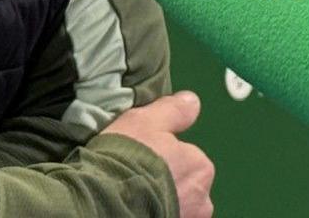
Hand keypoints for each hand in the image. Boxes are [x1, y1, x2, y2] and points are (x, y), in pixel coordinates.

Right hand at [100, 91, 214, 216]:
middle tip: (137, 175)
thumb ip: (173, 111)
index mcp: (201, 166)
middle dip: (167, 181)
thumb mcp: (146, 121)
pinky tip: (134, 208)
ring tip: (132, 194)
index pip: (188, 156)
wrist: (106, 203)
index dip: (164, 154)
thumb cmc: (127, 159)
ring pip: (176, 204)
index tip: (143, 154)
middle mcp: (203, 198)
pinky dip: (153, 212)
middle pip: (185, 184)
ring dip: (162, 200)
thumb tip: (192, 101)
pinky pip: (164, 215)